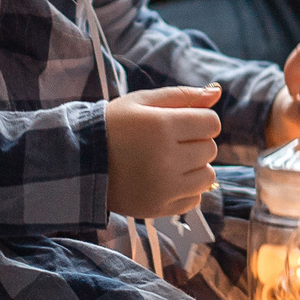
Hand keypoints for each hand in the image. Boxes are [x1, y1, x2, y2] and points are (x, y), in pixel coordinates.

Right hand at [104, 84, 221, 219]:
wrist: (81, 163)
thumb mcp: (142, 102)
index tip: (181, 123)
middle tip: (169, 142)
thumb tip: (217, 91)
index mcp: (162, 127)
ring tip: (170, 161)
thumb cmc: (114, 126)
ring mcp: (163, 187)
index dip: (199, 121)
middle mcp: (166, 159)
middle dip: (195, 143)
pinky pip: (194, 199)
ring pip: (207, 177)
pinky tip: (165, 179)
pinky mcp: (159, 208)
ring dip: (195, 167)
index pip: (211, 123)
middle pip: (210, 149)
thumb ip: (182, 96)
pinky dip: (185, 189)